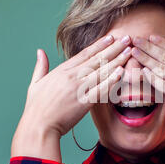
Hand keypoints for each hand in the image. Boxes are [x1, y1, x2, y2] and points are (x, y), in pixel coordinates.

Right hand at [11, 35, 131, 161]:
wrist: (39, 126)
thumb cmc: (36, 107)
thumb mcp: (35, 83)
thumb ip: (41, 66)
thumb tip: (40, 51)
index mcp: (62, 70)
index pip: (84, 53)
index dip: (99, 44)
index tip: (111, 37)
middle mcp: (72, 76)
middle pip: (97, 59)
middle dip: (114, 48)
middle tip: (127, 39)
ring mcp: (78, 88)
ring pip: (102, 71)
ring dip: (117, 60)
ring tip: (129, 52)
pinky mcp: (84, 102)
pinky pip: (101, 89)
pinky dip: (111, 80)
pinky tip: (121, 72)